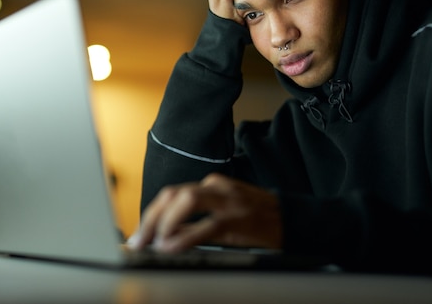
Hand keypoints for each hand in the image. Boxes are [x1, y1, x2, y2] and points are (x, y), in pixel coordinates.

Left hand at [129, 174, 281, 251]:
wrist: (293, 219)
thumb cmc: (254, 219)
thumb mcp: (221, 217)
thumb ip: (193, 223)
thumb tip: (162, 237)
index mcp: (209, 185)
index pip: (170, 195)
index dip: (150, 215)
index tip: (138, 235)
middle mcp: (215, 187)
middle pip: (172, 195)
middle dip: (150, 218)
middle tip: (138, 242)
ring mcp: (228, 199)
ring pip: (187, 200)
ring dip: (164, 223)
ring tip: (154, 243)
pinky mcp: (239, 218)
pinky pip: (208, 225)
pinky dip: (186, 236)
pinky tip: (172, 247)